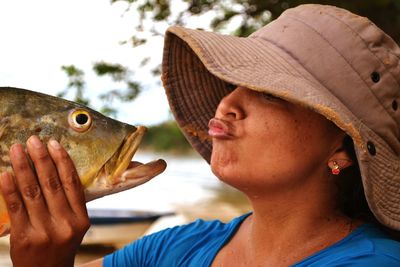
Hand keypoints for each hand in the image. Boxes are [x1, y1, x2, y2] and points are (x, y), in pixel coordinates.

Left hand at [0, 136, 89, 266]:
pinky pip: (16, 207)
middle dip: (41, 159)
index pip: (72, 183)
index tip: (53, 143)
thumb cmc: (61, 246)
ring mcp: (45, 231)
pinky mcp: (24, 238)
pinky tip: (5, 174)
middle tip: (32, 140)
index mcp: (81, 219)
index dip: (62, 161)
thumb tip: (55, 169)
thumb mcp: (74, 227)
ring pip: (32, 192)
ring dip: (23, 167)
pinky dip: (9, 188)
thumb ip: (69, 203)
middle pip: (52, 184)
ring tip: (16, 150)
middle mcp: (65, 224)